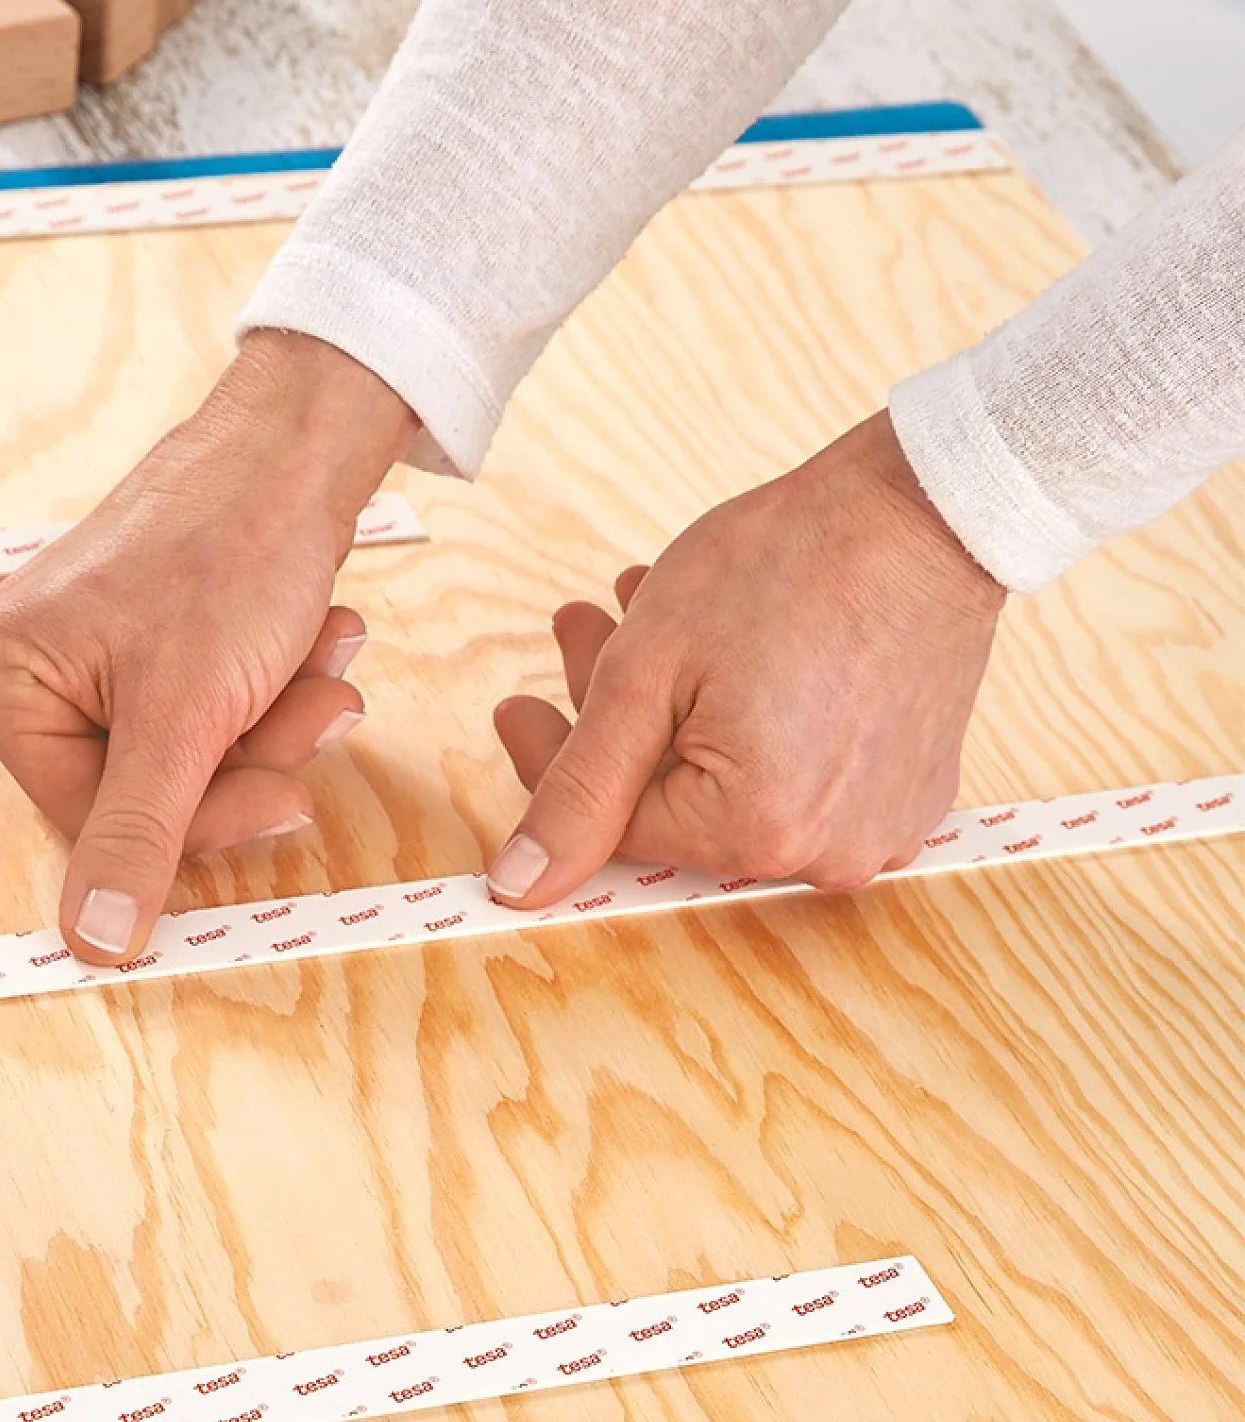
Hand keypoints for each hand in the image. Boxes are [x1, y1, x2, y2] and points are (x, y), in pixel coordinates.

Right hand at [0, 332, 415, 962]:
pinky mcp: (146, 652)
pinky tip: (310, 641)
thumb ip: (138, 835)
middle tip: (319, 704)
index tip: (285, 791)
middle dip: (250, 761)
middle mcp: (24, 675)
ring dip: (277, 727)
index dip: (205, 822)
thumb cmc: (231, 550)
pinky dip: (274, 696)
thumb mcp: (183, 716)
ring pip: (192, 766)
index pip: (97, 823)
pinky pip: (211, 724)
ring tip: (319, 656)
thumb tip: (93, 943)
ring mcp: (87, 664)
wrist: (299, 448)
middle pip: (146, 799)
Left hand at [488, 410, 1007, 902]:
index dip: (554, 760)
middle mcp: (827, 854)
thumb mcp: (646, 673)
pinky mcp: (911, 792)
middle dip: (614, 718)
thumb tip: (518, 887)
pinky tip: (728, 651)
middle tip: (586, 630)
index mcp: (758, 834)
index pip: (613, 827)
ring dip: (678, 708)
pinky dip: (751, 722)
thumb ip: (577, 790)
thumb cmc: (790, 567)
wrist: (930, 508)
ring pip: (730, 786)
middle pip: (672, 804)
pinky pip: (800, 778)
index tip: (516, 705)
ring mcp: (880, 827)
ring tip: (652, 616)